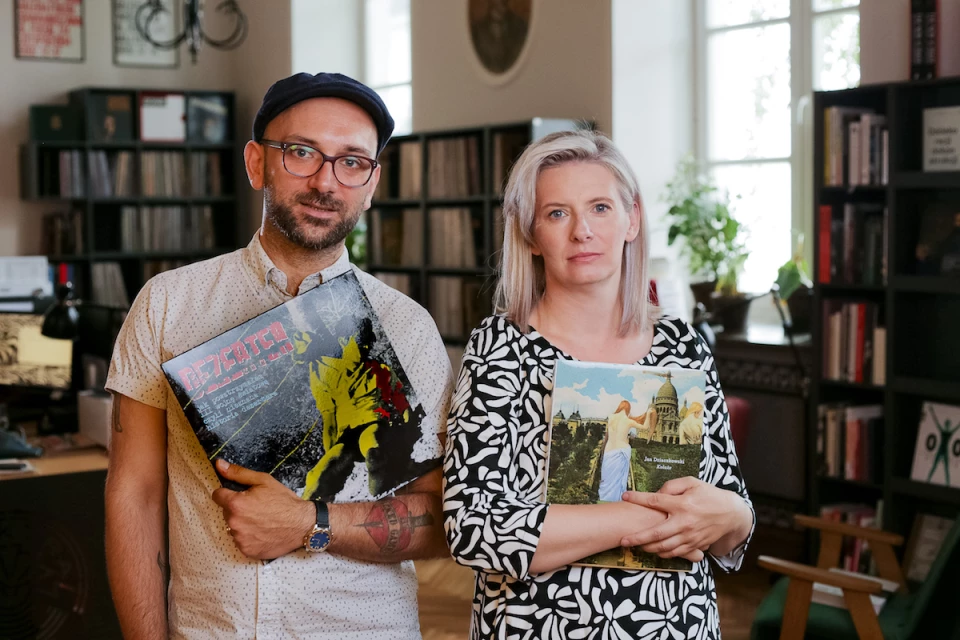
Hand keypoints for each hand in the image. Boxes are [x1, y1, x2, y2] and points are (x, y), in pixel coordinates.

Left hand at [211, 459, 314, 559]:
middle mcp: (234, 523)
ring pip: (233, 527)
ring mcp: (239, 539)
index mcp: (235, 504)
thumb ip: (238, 473)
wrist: (302, 524)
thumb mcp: (263, 481)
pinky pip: (241, 541)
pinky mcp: (246, 551)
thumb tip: (219, 464)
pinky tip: (262, 532)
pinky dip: (249, 537)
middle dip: (237, 509)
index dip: (228, 493)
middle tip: (256, 508)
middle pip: (226, 512)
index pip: (217, 496)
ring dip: (242, 524)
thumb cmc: (284, 500)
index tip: (240, 496)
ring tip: (260, 521)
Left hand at [619, 477, 750, 559]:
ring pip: (664, 547)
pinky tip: (653, 549)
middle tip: (623, 540)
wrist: (731, 513)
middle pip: (656, 533)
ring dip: (647, 548)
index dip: (638, 498)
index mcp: (683, 504)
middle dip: (637, 538)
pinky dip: (662, 553)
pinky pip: (675, 553)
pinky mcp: (695, 545)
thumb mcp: (692, 482)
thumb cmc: (709, 495)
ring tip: (635, 545)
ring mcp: (690, 536)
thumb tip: (656, 492)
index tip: (625, 496)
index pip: (655, 501)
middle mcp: (685, 522)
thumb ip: (672, 486)